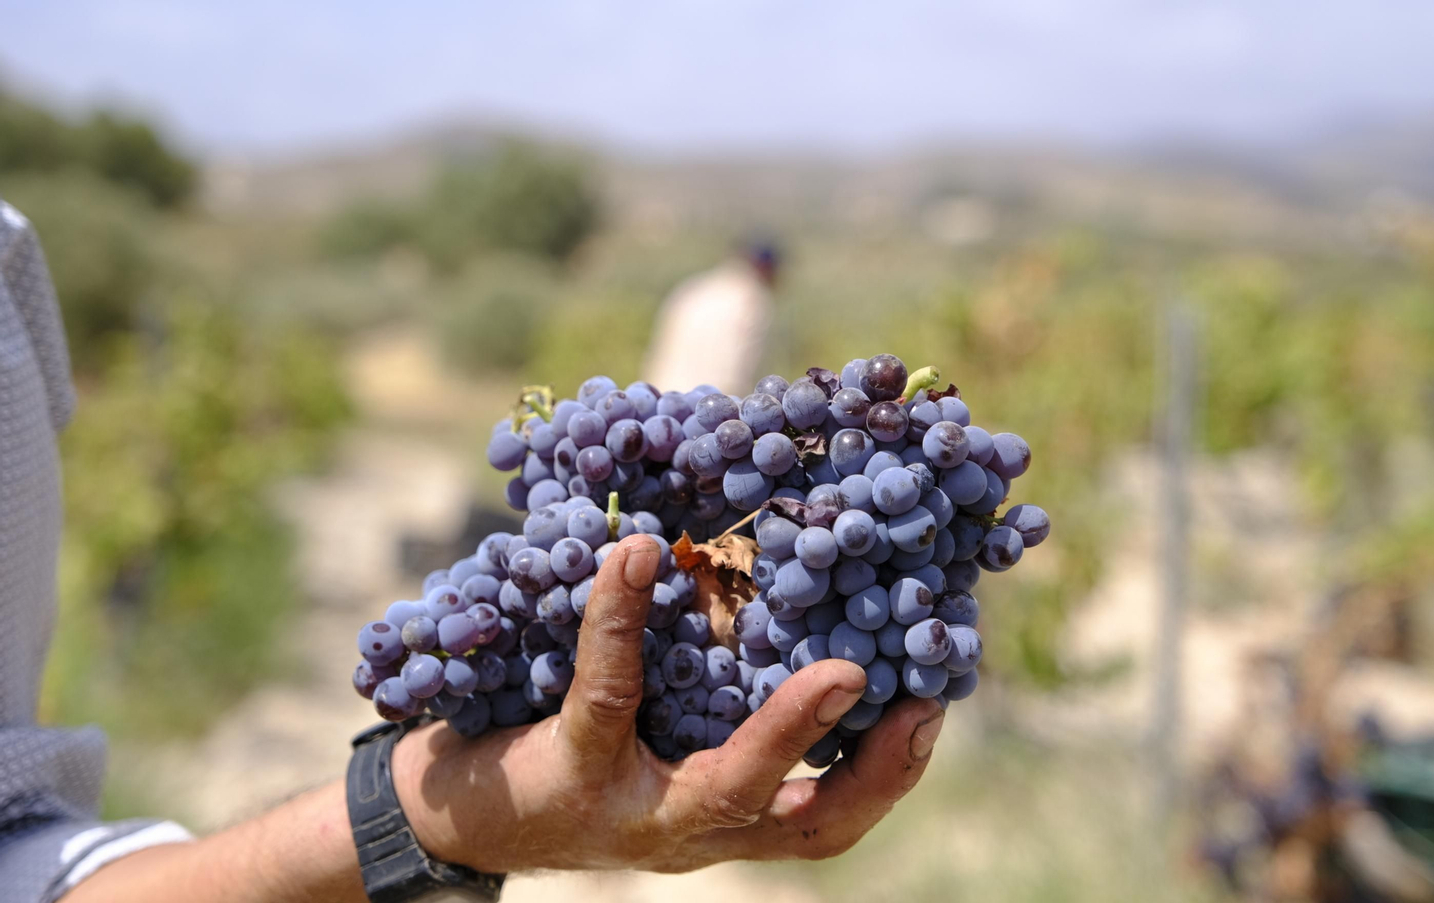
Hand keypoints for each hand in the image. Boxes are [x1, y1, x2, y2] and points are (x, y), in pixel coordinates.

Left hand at [392, 534, 944, 873]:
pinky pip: (608, 692)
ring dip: (787, 728)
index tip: (934, 705)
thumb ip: (723, 690)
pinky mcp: (571, 770)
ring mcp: (635, 811)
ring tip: (834, 669)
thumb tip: (796, 588)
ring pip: (726, 785)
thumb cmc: (576, 750)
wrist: (457, 808)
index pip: (829, 817)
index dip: (889, 773)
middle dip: (872, 773)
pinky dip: (622, 620)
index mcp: (726, 818)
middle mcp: (692, 831)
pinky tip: (635, 558)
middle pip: (805, 827)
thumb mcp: (660, 727)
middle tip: (918, 706)